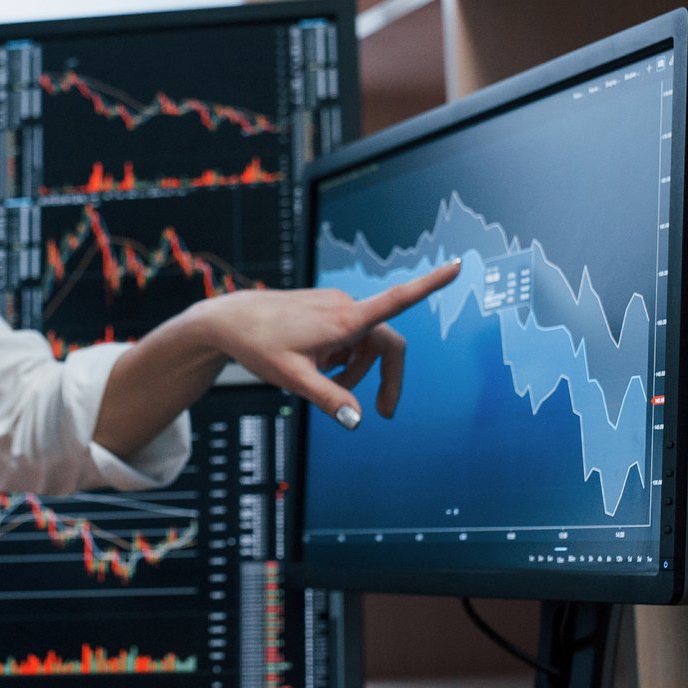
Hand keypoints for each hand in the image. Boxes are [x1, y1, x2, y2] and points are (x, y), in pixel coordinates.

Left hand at [185, 260, 462, 428]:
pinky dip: (343, 359)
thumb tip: (358, 421)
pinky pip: (349, 339)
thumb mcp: (293, 379)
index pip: (396, 301)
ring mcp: (336, 307)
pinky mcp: (327, 311)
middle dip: (386, 376)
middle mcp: (346, 308)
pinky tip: (316, 366)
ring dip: (356, 370)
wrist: (230, 320)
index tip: (457, 267)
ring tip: (322, 382)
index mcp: (344, 319)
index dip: (430, 285)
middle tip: (383, 412)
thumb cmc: (259, 345)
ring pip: (366, 344)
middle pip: (387, 343)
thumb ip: (329, 399)